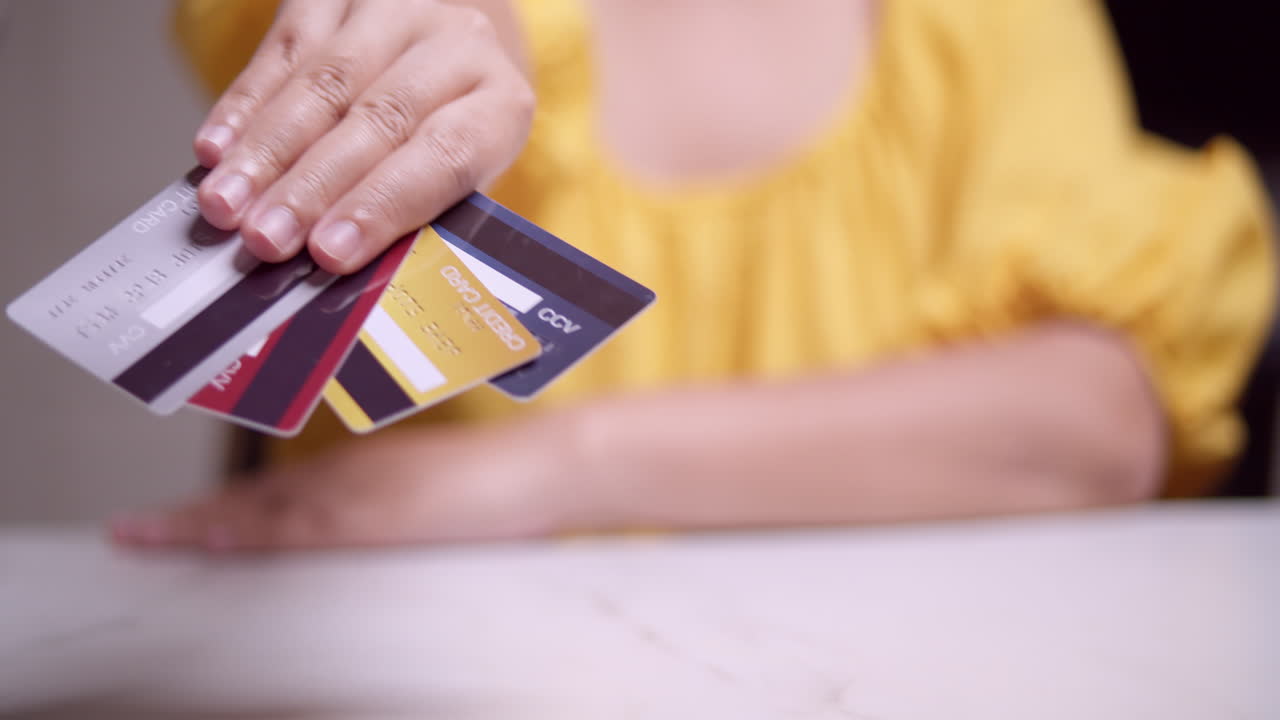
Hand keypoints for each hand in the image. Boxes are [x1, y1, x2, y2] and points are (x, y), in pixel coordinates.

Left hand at [109, 421, 570, 551]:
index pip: (280, 495)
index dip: (224, 511)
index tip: (175, 523)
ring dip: (203, 525)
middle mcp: (352, 475)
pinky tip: (212, 538)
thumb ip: (399, 502)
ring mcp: (360, 490)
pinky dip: (245, 531)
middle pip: (259, 502)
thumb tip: (376, 522)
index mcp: (366, 471)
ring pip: (263, 512)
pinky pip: (292, 527)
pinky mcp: (373, 512)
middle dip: (195, 519)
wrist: (544, 466)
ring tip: (148, 537)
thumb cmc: (506, 480)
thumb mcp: (441, 492)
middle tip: (134, 532)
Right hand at [193, 0, 532, 273]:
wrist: (448, 52)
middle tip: (265, 237)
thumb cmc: (450, 134)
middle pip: (378, 117)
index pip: (444, 155)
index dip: (382, 205)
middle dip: (312, 186)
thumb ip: (412, 216)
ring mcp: (397, 10)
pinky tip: (216, 148)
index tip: (328, 252)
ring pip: (323, 80)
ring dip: (267, 150)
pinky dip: (245, 104)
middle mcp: (457, 45)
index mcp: (500, 104)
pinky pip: (285, 47)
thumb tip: (341, 265)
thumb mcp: (458, 182)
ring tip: (226, 203)